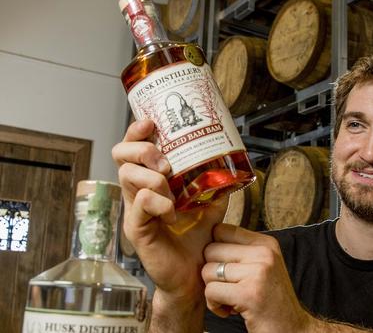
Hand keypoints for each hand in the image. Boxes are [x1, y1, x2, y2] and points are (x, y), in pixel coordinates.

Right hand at [112, 119, 227, 302]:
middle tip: (165, 161)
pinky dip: (158, 203)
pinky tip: (173, 213)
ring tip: (171, 190)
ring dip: (153, 177)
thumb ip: (215, 181)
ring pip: (127, 177)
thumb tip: (229, 161)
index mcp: (151, 181)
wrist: (196, 273)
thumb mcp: (210, 202)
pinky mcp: (136, 230)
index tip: (151, 123)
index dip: (137, 131)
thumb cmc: (197, 238)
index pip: (133, 148)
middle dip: (141, 149)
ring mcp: (134, 211)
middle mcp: (137, 192)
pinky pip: (139, 205)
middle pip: (120, 156)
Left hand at [202, 223, 312, 332]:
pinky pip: (211, 291)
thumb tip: (208, 240)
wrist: (292, 329)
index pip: (222, 230)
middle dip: (211, 273)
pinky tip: (230, 311)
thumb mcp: (264, 267)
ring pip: (208, 271)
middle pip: (210, 250)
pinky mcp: (249, 293)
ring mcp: (258, 272)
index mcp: (266, 243)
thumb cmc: (272, 301)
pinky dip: (214, 306)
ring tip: (230, 300)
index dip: (214, 251)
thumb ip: (242, 251)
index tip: (226, 269)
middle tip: (228, 289)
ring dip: (212, 291)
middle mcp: (264, 253)